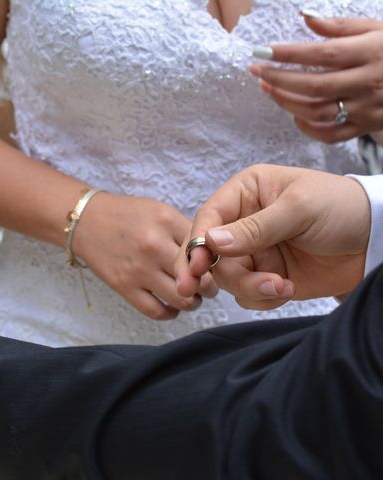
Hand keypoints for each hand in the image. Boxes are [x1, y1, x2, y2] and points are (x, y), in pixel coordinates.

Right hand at [74, 193, 217, 319]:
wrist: (86, 221)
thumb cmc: (127, 215)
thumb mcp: (160, 211)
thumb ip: (185, 232)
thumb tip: (212, 257)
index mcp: (167, 222)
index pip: (206, 249)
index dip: (215, 261)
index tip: (214, 265)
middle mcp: (154, 246)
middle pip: (199, 277)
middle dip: (209, 285)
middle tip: (207, 285)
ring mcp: (139, 269)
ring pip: (182, 299)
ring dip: (193, 302)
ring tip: (192, 297)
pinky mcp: (124, 287)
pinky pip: (157, 311)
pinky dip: (170, 313)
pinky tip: (172, 306)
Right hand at [175, 165, 369, 309]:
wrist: (376, 240)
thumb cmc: (342, 208)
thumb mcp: (299, 209)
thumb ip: (255, 227)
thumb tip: (211, 241)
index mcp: (245, 194)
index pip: (208, 218)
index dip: (198, 244)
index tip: (197, 268)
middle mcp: (243, 223)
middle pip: (213, 255)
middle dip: (230, 274)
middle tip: (250, 286)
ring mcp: (254, 252)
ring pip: (229, 279)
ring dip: (252, 288)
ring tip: (282, 286)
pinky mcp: (267, 276)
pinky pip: (248, 295)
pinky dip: (263, 298)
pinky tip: (288, 289)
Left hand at [249, 14, 382, 142]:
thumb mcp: (376, 29)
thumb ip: (340, 26)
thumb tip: (305, 16)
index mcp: (370, 53)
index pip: (321, 55)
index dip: (289, 54)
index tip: (263, 51)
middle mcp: (367, 82)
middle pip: (314, 86)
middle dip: (279, 79)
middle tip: (257, 71)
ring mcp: (366, 108)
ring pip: (317, 111)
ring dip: (286, 102)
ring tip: (269, 89)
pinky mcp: (365, 127)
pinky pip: (331, 135)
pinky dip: (308, 128)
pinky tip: (294, 115)